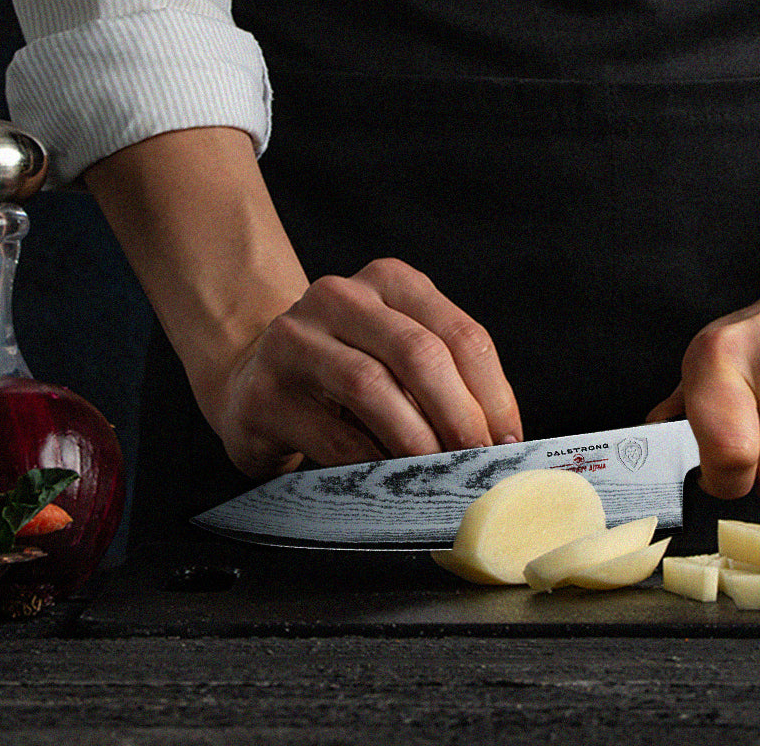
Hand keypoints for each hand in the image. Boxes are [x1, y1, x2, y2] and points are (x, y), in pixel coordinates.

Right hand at [206, 258, 522, 479]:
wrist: (252, 377)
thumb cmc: (343, 371)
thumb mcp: (396, 352)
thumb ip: (444, 377)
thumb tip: (499, 438)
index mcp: (388, 280)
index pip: (459, 333)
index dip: (493, 392)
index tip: (508, 440)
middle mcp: (338, 297)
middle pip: (418, 353)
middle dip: (458, 416)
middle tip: (478, 461)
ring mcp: (293, 340)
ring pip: (371, 386)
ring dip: (416, 440)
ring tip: (439, 473)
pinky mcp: (264, 392)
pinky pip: (330, 433)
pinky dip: (370, 462)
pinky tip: (390, 479)